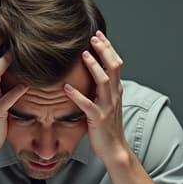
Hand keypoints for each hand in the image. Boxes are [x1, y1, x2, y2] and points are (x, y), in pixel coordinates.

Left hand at [64, 31, 129, 163]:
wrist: (115, 148)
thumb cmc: (107, 126)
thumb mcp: (107, 103)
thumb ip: (102, 89)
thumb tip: (93, 73)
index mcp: (116, 90)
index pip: (116, 63)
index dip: (108, 48)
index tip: (98, 34)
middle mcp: (114, 96)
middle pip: (114, 67)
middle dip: (104, 50)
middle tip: (93, 37)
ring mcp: (107, 107)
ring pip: (104, 82)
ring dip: (94, 66)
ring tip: (84, 55)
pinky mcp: (98, 119)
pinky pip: (87, 105)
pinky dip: (77, 95)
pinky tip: (66, 87)